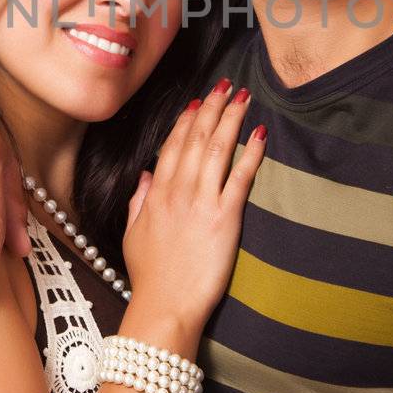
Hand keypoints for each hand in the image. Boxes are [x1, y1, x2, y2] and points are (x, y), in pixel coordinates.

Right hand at [121, 79, 265, 349]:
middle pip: (196, 139)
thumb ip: (139, 202)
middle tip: (226, 85)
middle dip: (213, 108)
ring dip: (231, 119)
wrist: (164, 307)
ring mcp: (201, 203)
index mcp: (156, 195)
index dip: (187, 120)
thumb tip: (145, 176)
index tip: (199, 101)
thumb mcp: (133, 235)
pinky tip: (259, 134)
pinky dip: (250, 153)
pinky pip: (240, 178)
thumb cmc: (150, 278)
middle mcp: (177, 192)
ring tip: (244, 97)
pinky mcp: (224, 219)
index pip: (172, 146)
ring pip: (217, 149)